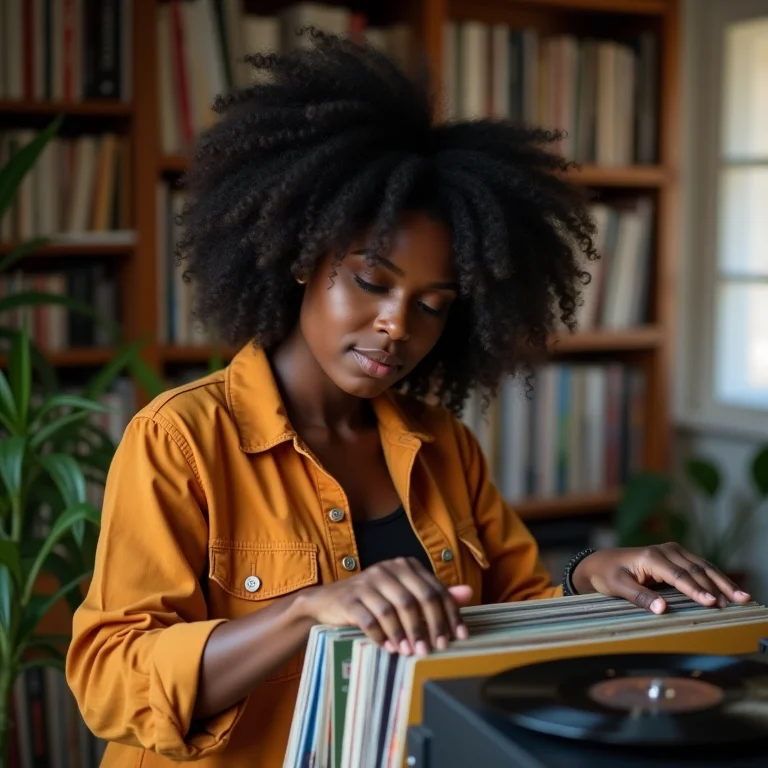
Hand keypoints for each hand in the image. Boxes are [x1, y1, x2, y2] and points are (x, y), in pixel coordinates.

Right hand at [297, 557, 471, 654]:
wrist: (329, 601)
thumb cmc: (374, 600)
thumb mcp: (404, 594)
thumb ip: (434, 594)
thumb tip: (468, 593)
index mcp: (404, 566)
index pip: (434, 589)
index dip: (448, 614)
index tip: (458, 637)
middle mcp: (387, 569)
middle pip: (415, 599)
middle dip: (427, 626)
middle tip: (433, 649)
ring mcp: (366, 583)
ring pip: (392, 609)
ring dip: (405, 634)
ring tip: (412, 652)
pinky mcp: (349, 599)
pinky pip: (369, 619)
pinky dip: (382, 636)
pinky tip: (389, 648)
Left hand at [571, 542, 751, 612]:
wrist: (601, 562)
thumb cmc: (608, 574)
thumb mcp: (618, 587)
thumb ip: (639, 597)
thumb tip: (661, 609)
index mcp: (651, 556)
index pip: (678, 575)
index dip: (695, 589)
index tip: (711, 602)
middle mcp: (665, 550)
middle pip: (696, 569)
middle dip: (717, 586)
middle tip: (737, 602)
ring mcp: (672, 551)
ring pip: (703, 566)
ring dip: (722, 582)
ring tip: (742, 597)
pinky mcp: (677, 556)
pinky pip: (700, 567)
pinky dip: (716, 578)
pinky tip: (729, 589)